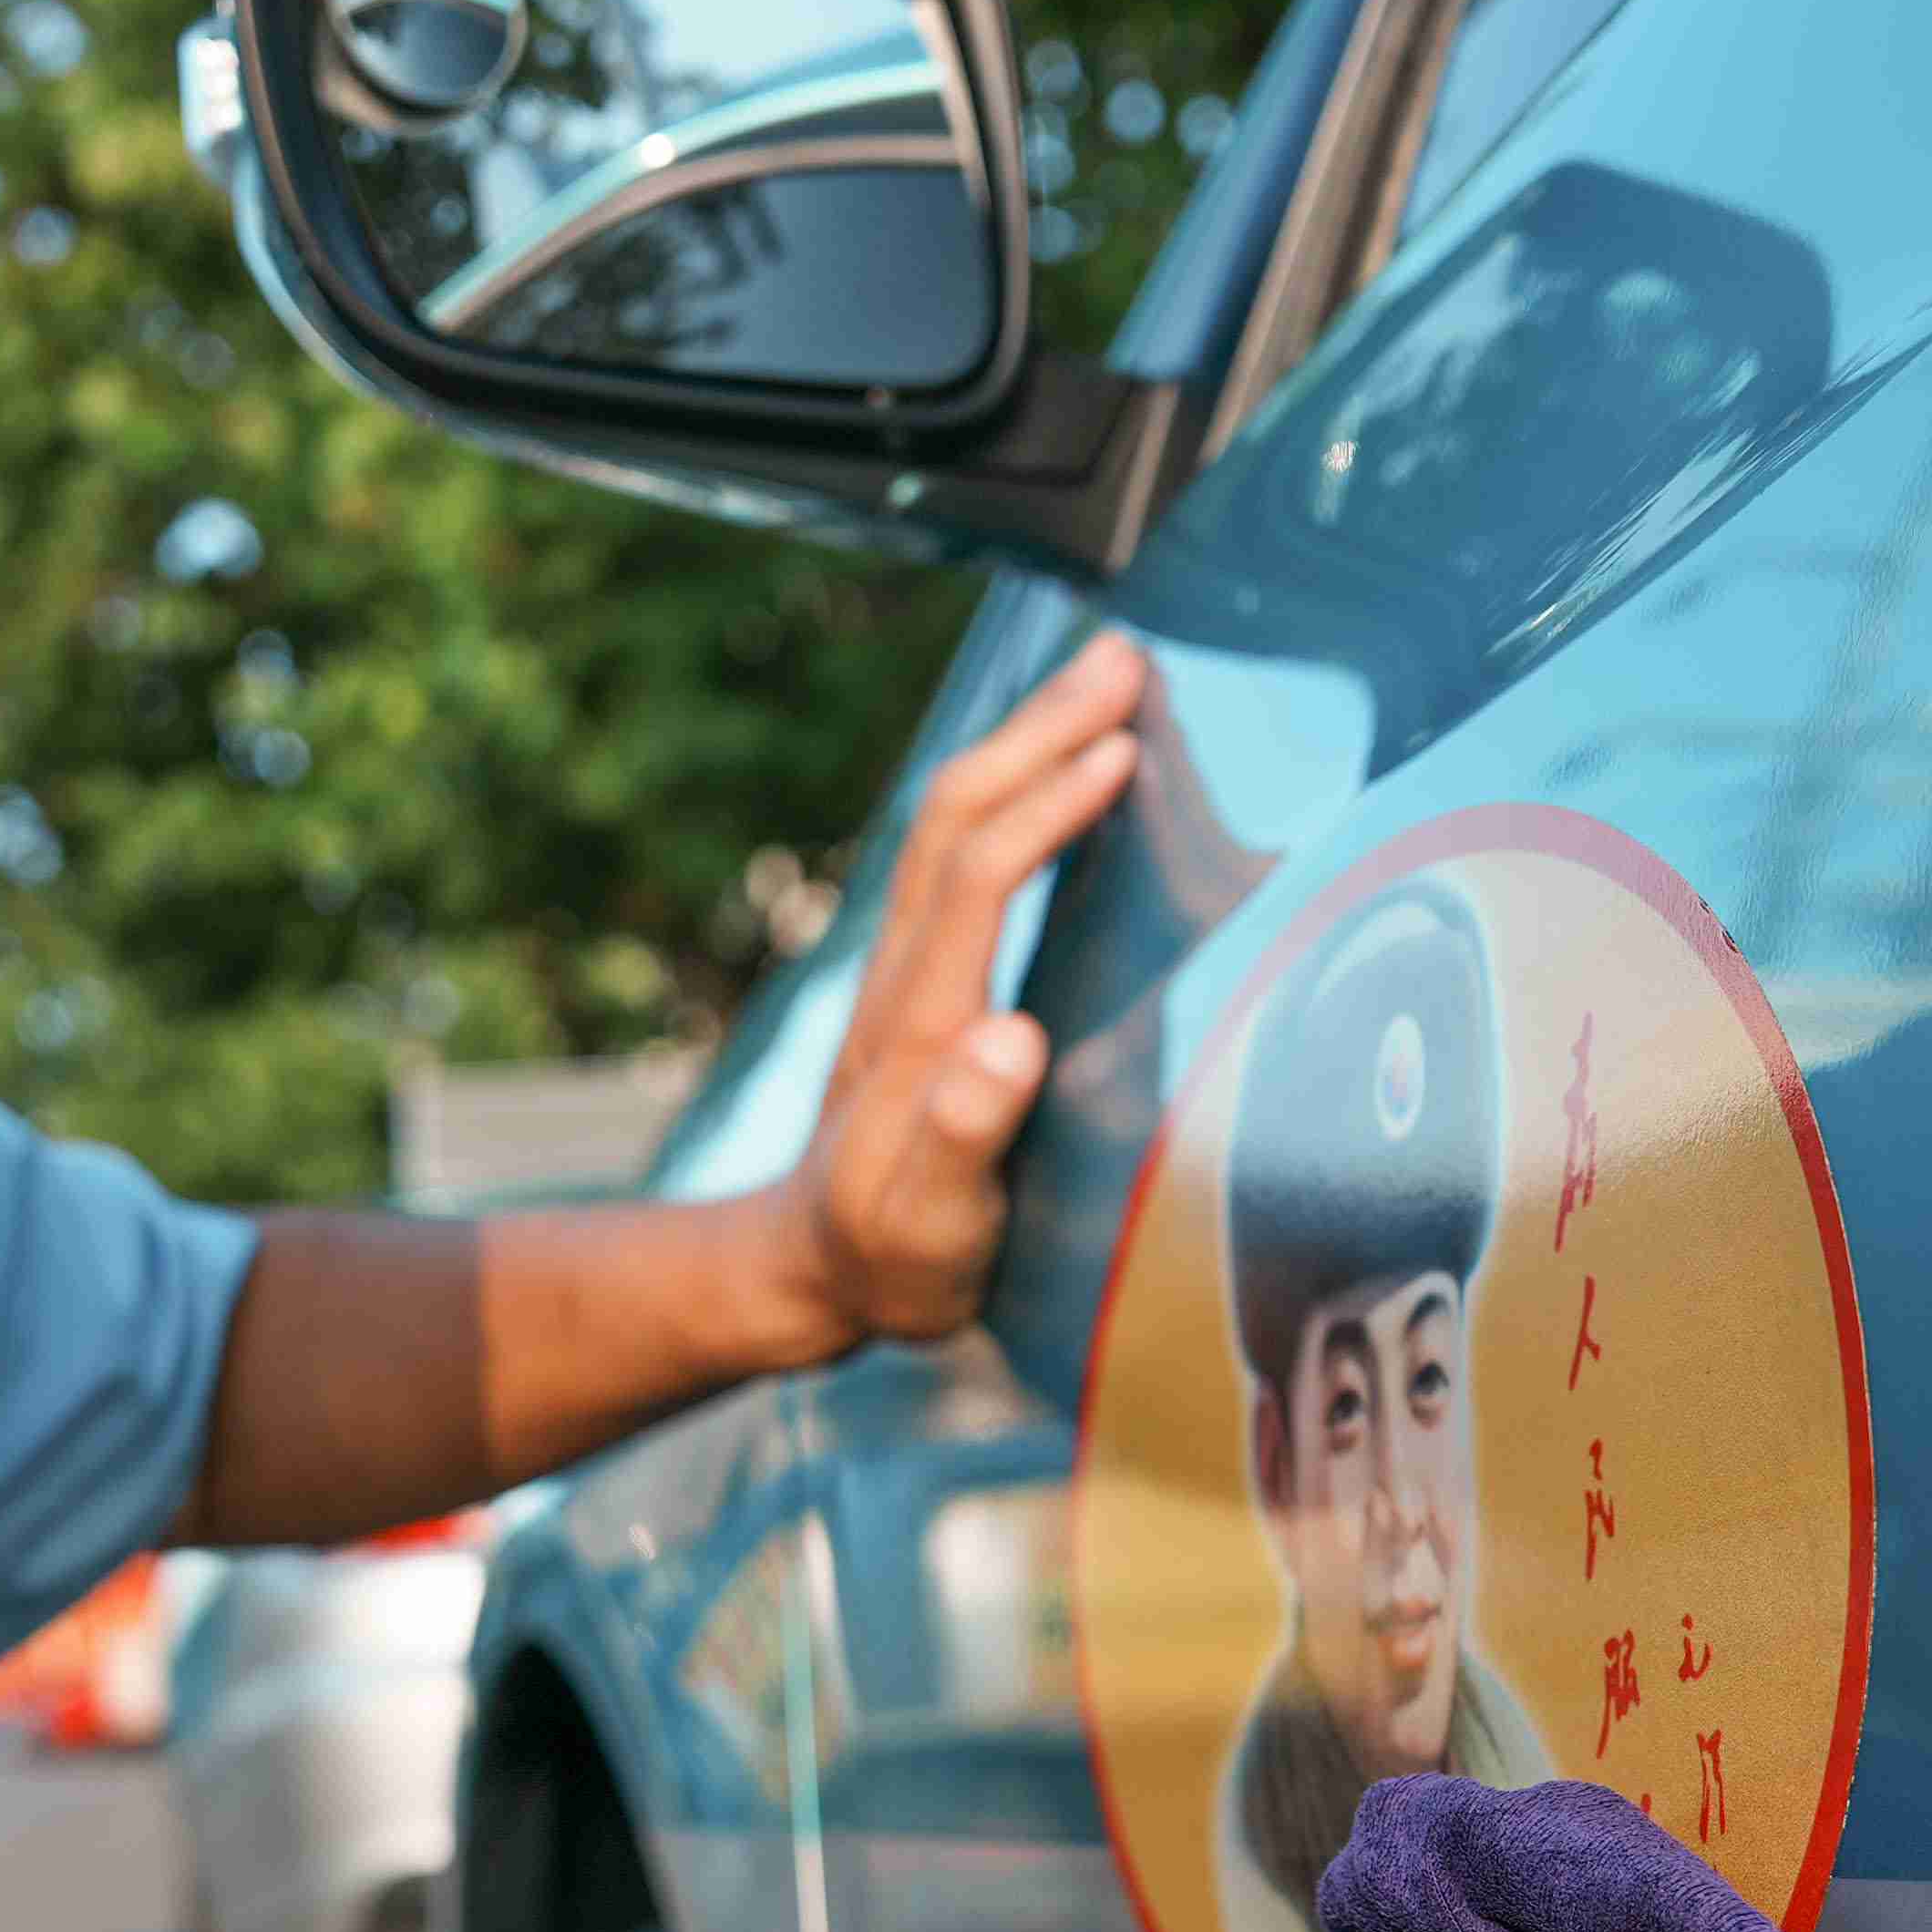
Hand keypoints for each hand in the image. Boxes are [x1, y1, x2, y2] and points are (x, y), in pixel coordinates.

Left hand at [775, 631, 1144, 1349]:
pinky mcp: (918, 977)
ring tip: (1102, 677)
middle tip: (1123, 660)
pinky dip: (1016, 786)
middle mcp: (905, 977)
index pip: (981, 881)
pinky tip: (1060, 765)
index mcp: (920, 1027)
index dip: (1047, 810)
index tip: (1121, 752)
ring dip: (1026, 739)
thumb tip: (1010, 1038)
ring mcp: (905, 969)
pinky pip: (964, 852)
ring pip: (954, 820)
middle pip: (958, 816)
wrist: (808, 1271)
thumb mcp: (925, 1225)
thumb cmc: (888, 1261)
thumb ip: (960, 1138)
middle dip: (1038, 730)